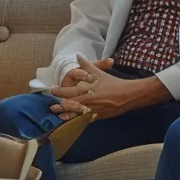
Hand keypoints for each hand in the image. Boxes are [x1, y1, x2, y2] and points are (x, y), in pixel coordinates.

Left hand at [47, 54, 169, 120]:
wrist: (128, 95)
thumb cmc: (113, 83)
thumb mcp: (98, 73)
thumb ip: (86, 65)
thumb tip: (77, 55)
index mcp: (86, 90)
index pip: (68, 92)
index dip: (59, 92)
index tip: (52, 90)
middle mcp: (88, 101)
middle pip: (70, 105)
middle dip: (60, 106)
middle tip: (51, 107)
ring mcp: (93, 110)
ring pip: (76, 115)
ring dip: (67, 115)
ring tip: (58, 116)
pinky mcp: (98, 117)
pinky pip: (86, 120)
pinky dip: (79, 122)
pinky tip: (73, 124)